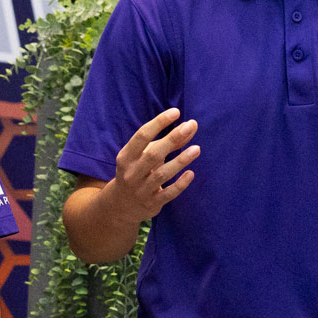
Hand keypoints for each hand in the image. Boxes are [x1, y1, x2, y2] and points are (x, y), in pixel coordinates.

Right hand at [103, 108, 199, 225]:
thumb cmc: (137, 172)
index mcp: (126, 157)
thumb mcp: (146, 155)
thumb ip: (168, 143)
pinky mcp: (152, 203)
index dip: (159, 123)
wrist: (121, 205)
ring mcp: (141, 189)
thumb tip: (191, 126)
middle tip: (190, 126)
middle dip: (172, 138)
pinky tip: (191, 173)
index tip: (176, 112)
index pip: (142, 136)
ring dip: (180, 161)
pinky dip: (180, 184)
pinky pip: (168, 193)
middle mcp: (131, 173)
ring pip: (162, 174)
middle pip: (153, 154)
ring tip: (197, 149)